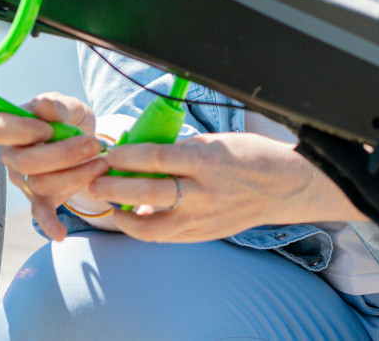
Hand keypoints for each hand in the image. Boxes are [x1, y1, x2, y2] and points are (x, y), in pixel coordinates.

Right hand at [0, 93, 104, 241]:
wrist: (86, 140)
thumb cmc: (70, 119)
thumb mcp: (69, 105)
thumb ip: (58, 105)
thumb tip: (44, 105)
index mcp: (12, 126)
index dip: (21, 130)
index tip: (48, 128)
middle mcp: (12, 155)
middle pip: (25, 162)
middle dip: (65, 154)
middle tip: (94, 144)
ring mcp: (24, 180)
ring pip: (41, 184)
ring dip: (77, 175)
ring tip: (102, 163)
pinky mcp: (40, 198)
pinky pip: (39, 214)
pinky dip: (49, 224)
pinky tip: (60, 233)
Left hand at [86, 132, 362, 242]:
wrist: (285, 187)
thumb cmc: (250, 157)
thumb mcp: (215, 143)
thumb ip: (179, 151)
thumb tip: (142, 154)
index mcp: (207, 162)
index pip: (157, 159)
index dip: (127, 156)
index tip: (108, 153)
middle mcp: (204, 193)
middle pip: (148, 191)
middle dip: (114, 186)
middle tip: (93, 178)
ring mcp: (204, 219)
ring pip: (152, 226)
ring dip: (123, 215)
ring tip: (108, 204)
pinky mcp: (204, 235)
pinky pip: (166, 236)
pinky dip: (145, 227)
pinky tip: (133, 216)